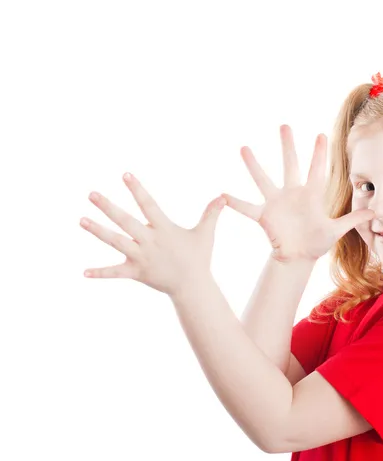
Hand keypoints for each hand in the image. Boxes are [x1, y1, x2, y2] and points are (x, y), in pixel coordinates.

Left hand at [80, 172, 225, 296]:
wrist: (193, 286)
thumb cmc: (198, 258)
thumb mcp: (205, 234)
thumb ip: (211, 214)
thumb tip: (223, 197)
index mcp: (164, 229)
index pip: (148, 205)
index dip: (137, 189)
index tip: (125, 175)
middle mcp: (149, 241)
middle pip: (125, 221)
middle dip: (108, 207)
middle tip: (91, 194)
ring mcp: (141, 257)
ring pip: (116, 242)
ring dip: (98, 231)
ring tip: (81, 219)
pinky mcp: (136, 273)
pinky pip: (116, 273)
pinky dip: (100, 273)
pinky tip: (84, 272)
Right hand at [222, 125, 375, 263]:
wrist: (299, 258)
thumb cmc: (317, 242)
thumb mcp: (337, 230)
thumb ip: (353, 219)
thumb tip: (375, 212)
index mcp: (311, 195)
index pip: (316, 170)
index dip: (319, 153)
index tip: (320, 134)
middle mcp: (293, 193)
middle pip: (290, 164)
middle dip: (287, 146)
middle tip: (284, 125)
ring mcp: (277, 203)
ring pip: (264, 179)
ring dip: (254, 165)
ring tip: (244, 149)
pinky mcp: (264, 216)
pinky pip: (247, 208)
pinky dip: (235, 203)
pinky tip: (221, 196)